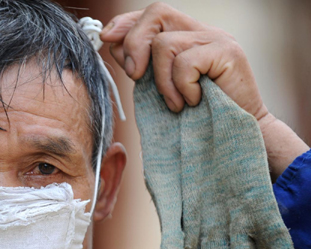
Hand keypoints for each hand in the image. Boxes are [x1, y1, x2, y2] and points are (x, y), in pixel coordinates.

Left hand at [101, 2, 308, 178]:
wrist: (236, 139)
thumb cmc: (196, 118)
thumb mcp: (161, 87)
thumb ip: (142, 65)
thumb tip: (112, 42)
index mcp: (187, 36)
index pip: (153, 14)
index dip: (127, 22)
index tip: (107, 38)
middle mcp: (202, 31)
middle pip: (156, 13)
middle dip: (134, 43)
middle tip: (135, 76)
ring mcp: (217, 39)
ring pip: (164, 43)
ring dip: (161, 80)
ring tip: (176, 102)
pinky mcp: (228, 53)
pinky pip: (184, 63)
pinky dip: (181, 87)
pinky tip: (193, 102)